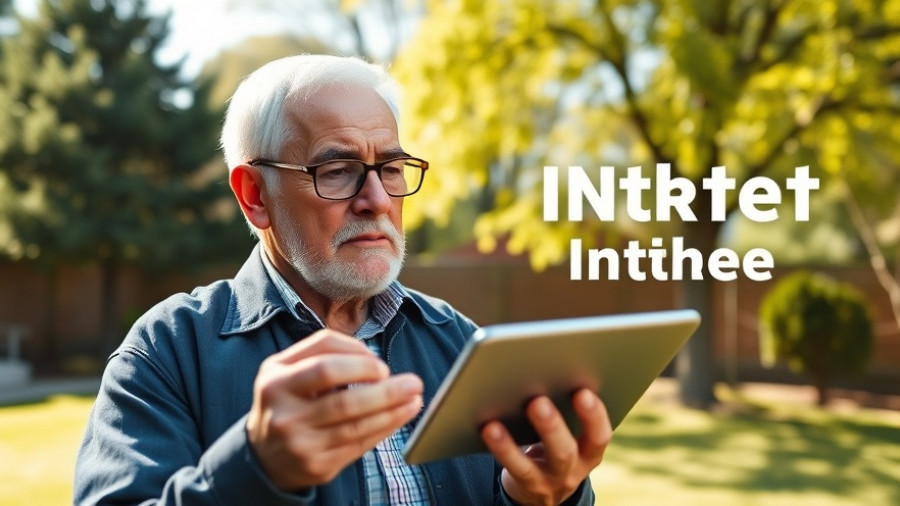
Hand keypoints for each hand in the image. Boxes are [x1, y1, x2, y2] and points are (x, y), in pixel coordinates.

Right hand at [246, 329, 422, 490]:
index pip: (324, 362)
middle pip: (344, 400)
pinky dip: (384, 429)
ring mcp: (299, 443)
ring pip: (356, 426)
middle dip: (385, 391)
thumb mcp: (287, 369)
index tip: (381, 366)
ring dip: (393, 411)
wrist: (263, 454)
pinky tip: (400, 416)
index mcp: (276, 380)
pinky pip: (358, 445)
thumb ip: (323, 352)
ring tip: (414, 399)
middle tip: (412, 383)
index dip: (359, 360)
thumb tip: (373, 360)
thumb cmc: (286, 400)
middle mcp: (284, 413)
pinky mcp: (315, 466)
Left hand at [481, 389, 611, 505]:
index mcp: (590, 450)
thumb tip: (548, 368)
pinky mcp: (525, 485)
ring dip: (511, 445)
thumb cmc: (559, 443)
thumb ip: (567, 408)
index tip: (583, 391)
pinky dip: (498, 448)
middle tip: (537, 401)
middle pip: (564, 451)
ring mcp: (547, 481)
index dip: (594, 415)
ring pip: (529, 466)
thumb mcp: (573, 433)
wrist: (548, 489)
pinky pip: (510, 468)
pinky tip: (487, 429)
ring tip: (494, 424)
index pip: (600, 436)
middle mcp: (573, 469)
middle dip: (551, 426)